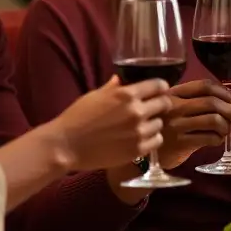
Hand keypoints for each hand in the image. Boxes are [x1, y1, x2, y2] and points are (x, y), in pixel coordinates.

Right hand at [49, 76, 172, 171]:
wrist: (66, 145)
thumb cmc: (76, 117)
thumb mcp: (94, 96)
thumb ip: (112, 88)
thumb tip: (119, 80)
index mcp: (126, 94)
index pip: (158, 85)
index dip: (161, 87)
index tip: (160, 90)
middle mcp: (136, 112)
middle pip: (164, 104)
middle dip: (160, 105)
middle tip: (155, 109)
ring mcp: (138, 132)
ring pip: (160, 124)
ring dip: (153, 124)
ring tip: (143, 126)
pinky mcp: (137, 150)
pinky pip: (156, 141)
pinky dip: (151, 140)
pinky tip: (140, 139)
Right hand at [156, 80, 230, 169]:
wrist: (148, 154)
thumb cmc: (167, 128)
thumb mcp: (175, 109)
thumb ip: (198, 102)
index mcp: (173, 93)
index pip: (204, 86)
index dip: (225, 92)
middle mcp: (173, 106)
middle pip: (212, 102)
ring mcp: (176, 125)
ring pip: (214, 120)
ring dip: (226, 127)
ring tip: (225, 131)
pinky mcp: (180, 143)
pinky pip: (210, 138)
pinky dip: (219, 139)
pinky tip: (216, 140)